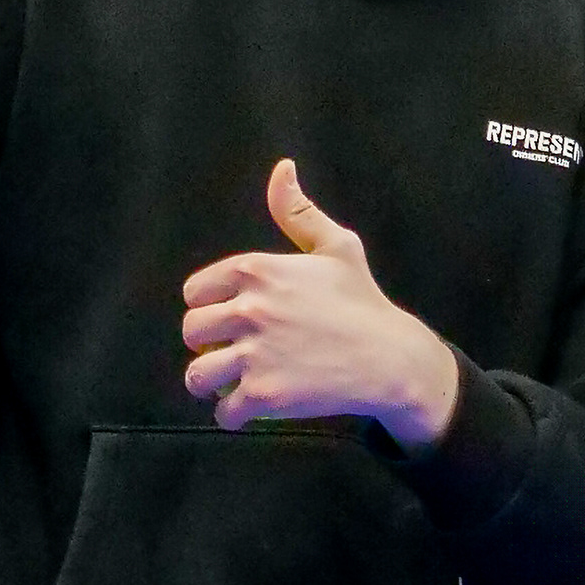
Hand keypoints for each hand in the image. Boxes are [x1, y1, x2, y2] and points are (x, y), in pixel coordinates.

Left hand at [181, 158, 463, 447]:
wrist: (392, 358)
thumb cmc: (362, 301)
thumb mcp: (335, 247)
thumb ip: (298, 212)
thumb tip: (282, 169)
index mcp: (257, 270)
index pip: (195, 292)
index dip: (212, 308)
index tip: (235, 319)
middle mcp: (250, 309)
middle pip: (192, 333)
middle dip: (210, 346)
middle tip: (237, 353)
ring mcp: (256, 353)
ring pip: (197, 376)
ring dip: (212, 384)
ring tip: (234, 383)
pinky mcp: (265, 395)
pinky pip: (223, 412)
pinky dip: (233, 415)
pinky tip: (252, 407)